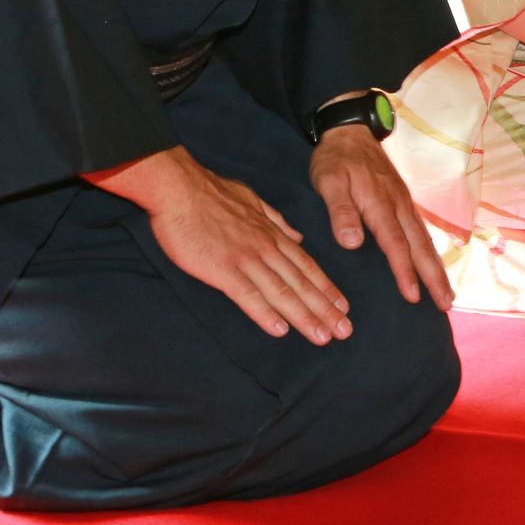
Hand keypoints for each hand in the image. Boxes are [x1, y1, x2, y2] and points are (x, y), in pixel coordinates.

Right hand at [99, 148, 353, 344]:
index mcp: (272, 233)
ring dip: (304, 317)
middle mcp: (266, 248)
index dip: (326, 288)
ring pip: (282, 292)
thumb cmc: (211, 193)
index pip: (306, 266)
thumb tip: (297, 235)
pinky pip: (248, 295)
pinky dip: (265, 314)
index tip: (343, 307)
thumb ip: (276, 221)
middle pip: (301, 283)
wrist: (179, 187)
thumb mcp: (253, 201)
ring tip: (324, 337)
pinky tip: (280, 331)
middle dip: (325, 309)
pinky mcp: (222, 269)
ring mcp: (246, 259)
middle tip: (344, 331)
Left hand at [310, 125, 453, 311]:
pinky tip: (433, 266)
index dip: (404, 271)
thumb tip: (352, 242)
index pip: (395, 244)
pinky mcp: (404, 203)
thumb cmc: (336, 159)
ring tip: (446, 294)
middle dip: (434, 277)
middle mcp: (399, 206)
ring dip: (437, 269)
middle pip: (421, 247)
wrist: (351, 131)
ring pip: (425, 241)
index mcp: (380, 204)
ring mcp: (405, 204)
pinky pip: (422, 232)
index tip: (413, 296)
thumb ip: (340, 210)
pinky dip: (430, 254)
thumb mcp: (329, 180)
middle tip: (445, 304)